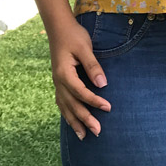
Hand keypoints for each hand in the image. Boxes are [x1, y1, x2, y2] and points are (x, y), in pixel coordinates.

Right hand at [47, 16, 110, 139]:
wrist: (59, 29)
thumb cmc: (73, 36)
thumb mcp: (85, 48)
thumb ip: (93, 66)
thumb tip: (103, 84)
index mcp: (64, 73)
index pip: (80, 92)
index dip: (94, 101)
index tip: (108, 108)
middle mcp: (58, 81)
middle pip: (72, 105)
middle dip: (85, 119)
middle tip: (98, 132)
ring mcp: (57, 83)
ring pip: (65, 107)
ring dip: (74, 122)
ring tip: (83, 136)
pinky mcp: (59, 82)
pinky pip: (62, 102)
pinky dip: (67, 114)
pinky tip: (72, 122)